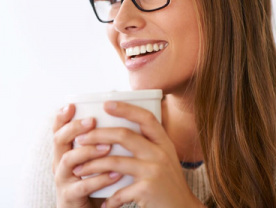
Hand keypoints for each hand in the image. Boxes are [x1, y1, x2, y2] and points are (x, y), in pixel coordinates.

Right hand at [52, 104, 121, 207]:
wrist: (87, 207)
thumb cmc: (94, 176)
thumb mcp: (93, 155)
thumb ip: (100, 137)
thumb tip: (117, 110)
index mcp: (65, 150)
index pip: (58, 129)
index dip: (62, 117)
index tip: (71, 105)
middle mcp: (60, 162)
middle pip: (59, 140)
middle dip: (74, 128)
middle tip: (92, 121)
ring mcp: (63, 180)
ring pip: (69, 160)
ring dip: (88, 151)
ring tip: (107, 147)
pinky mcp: (70, 197)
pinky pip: (83, 186)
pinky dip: (100, 178)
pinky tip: (115, 173)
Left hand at [73, 101, 204, 207]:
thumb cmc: (169, 182)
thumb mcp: (164, 157)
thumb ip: (148, 145)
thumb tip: (120, 133)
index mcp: (163, 142)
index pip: (145, 118)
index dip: (126, 109)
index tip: (106, 104)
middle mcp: (160, 152)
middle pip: (125, 135)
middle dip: (99, 135)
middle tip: (81, 138)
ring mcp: (154, 170)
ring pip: (116, 161)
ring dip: (93, 166)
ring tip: (79, 169)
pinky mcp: (148, 189)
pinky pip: (120, 190)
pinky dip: (109, 197)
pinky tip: (104, 202)